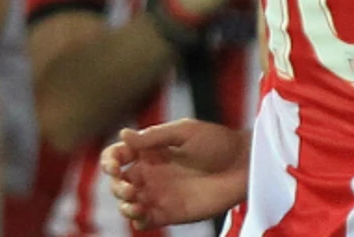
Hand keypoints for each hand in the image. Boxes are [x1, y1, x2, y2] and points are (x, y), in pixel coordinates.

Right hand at [99, 119, 249, 229]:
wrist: (244, 164)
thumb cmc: (218, 142)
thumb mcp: (186, 132)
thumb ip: (154, 136)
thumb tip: (123, 134)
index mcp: (151, 151)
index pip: (118, 156)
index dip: (109, 161)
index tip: (115, 165)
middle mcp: (151, 173)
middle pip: (119, 182)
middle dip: (116, 186)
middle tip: (129, 187)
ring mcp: (159, 193)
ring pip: (127, 204)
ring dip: (123, 205)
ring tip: (134, 201)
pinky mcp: (169, 212)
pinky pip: (144, 221)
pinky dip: (136, 220)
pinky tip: (141, 214)